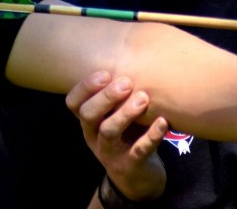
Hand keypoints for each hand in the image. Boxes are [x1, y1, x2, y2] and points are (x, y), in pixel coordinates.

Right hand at [68, 71, 166, 202]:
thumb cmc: (128, 136)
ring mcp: (109, 153)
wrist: (138, 179)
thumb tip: (132, 58)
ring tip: (143, 98)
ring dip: (125, 113)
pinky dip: (151, 135)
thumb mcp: (116, 117)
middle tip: (126, 83)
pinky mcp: (130, 166)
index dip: (85, 87)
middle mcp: (93, 136)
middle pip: (88, 115)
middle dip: (105, 97)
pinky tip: (162, 122)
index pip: (73, 103)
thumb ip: (117, 97)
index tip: (105, 73)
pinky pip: (138, 150)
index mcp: (88, 122)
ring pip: (109, 132)